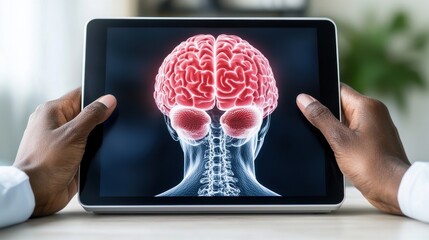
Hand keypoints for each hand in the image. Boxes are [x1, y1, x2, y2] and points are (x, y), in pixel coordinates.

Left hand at [13, 88, 116, 216]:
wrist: (37, 193)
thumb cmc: (43, 164)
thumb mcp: (74, 134)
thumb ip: (92, 115)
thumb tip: (108, 100)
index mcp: (52, 111)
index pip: (80, 94)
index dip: (98, 96)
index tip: (112, 102)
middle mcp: (55, 124)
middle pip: (86, 113)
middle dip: (99, 119)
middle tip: (106, 126)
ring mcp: (62, 140)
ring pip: (89, 131)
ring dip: (96, 137)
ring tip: (96, 144)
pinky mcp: (69, 155)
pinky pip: (87, 147)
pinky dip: (94, 150)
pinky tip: (95, 154)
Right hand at [296, 83, 410, 214]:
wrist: (392, 189)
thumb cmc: (372, 165)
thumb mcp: (339, 139)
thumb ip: (320, 117)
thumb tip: (304, 99)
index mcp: (367, 106)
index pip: (338, 89)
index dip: (320, 95)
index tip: (306, 104)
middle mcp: (373, 113)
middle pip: (340, 106)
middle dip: (326, 117)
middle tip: (318, 129)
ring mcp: (374, 127)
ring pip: (345, 121)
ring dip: (334, 131)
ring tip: (332, 144)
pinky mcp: (373, 141)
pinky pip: (352, 133)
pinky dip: (342, 140)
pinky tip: (339, 151)